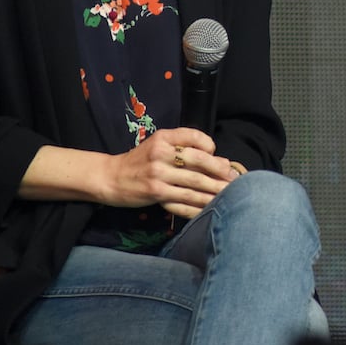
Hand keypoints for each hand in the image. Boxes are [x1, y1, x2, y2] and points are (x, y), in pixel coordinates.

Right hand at [103, 127, 244, 219]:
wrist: (111, 177)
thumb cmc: (140, 161)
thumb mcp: (157, 144)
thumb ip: (182, 145)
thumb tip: (216, 157)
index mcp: (163, 137)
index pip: (194, 136)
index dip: (210, 145)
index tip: (217, 155)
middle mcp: (161, 152)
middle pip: (199, 160)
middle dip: (220, 170)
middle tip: (234, 178)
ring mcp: (158, 173)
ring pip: (195, 182)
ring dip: (215, 190)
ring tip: (229, 195)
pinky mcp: (156, 192)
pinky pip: (183, 199)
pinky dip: (198, 205)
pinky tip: (210, 208)